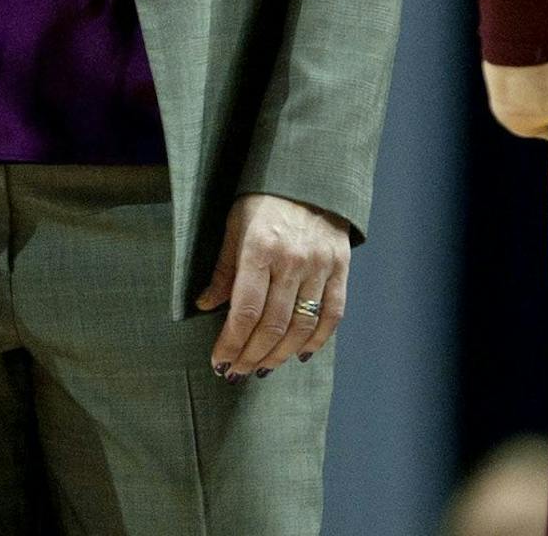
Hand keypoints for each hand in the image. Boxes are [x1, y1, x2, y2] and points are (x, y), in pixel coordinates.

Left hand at [196, 194, 349, 377]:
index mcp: (260, 249)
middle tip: (236, 373)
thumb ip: (224, 268)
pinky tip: (298, 354)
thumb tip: (206, 305)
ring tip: (261, 369)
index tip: (219, 361)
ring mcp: (320, 266)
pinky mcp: (340, 268)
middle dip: (251, 355)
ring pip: (301, 326)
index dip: (231, 343)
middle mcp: (292, 261)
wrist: (308, 174)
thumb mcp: (234, 225)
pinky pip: (331, 315)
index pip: (244, 310)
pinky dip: (316, 340)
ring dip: (279, 355)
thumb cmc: (263, 200)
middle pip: (272, 325)